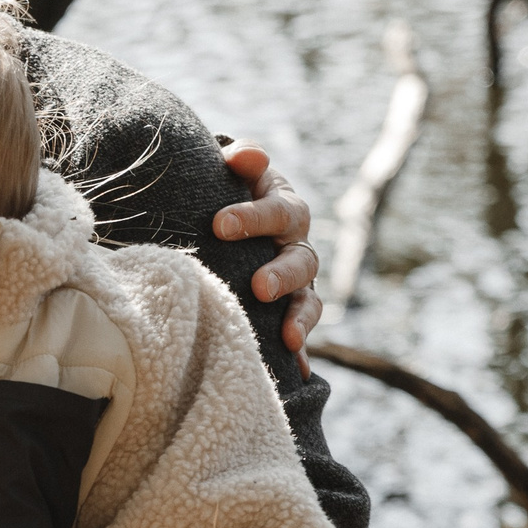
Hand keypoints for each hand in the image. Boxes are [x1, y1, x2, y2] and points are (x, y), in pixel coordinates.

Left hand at [217, 139, 321, 365]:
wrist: (223, 213)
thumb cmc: (224, 188)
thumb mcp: (233, 169)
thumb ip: (241, 159)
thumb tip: (246, 156)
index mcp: (283, 206)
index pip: (278, 210)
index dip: (254, 217)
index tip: (220, 226)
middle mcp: (295, 244)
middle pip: (302, 259)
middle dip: (282, 274)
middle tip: (258, 287)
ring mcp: (295, 280)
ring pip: (308, 297)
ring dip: (299, 316)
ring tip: (287, 336)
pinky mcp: (288, 309)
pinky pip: (300, 329)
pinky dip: (300, 348)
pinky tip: (298, 370)